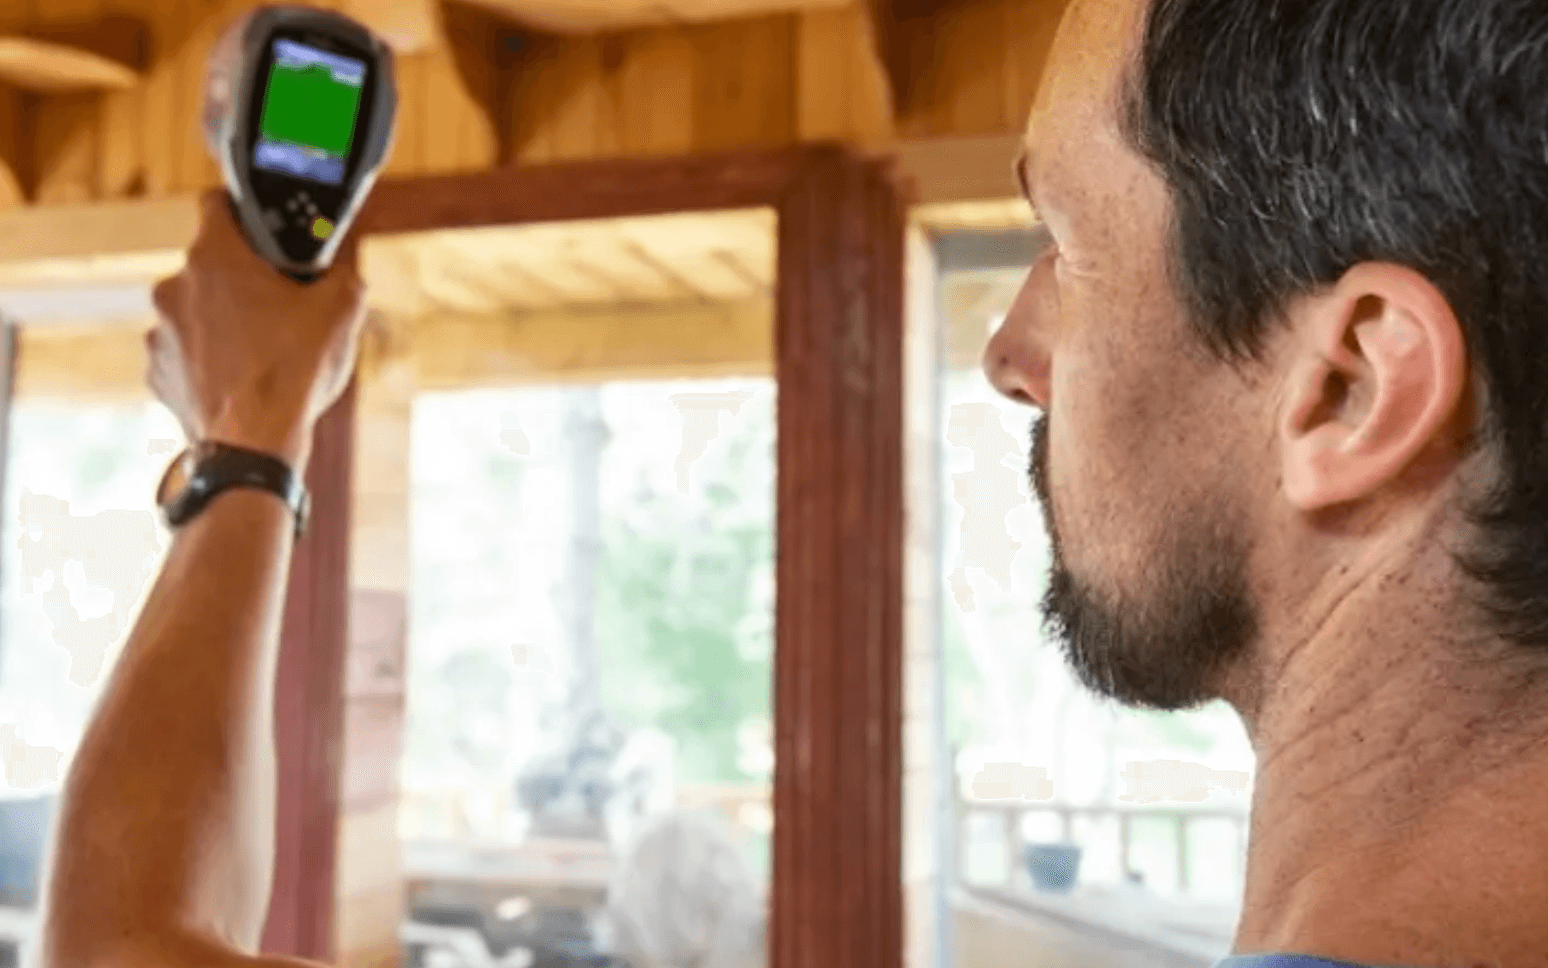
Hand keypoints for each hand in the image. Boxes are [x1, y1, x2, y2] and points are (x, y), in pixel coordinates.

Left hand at [147, 189, 368, 468]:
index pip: (215, 203)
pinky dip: (208, 359)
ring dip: (223, 321)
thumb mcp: (342, 312)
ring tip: (261, 350)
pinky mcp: (157, 372)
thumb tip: (342, 266)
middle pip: (211, 264)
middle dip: (242, 279)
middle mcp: (175, 287)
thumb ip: (344, 273)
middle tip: (279, 305)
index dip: (243, 211)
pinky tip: (240, 378)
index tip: (262, 229)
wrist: (253, 446)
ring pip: (196, 310)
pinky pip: (184, 352)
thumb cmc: (294, 373)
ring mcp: (160, 332)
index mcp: (215, 258)